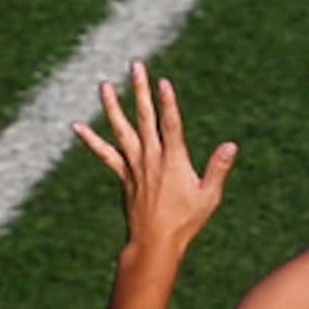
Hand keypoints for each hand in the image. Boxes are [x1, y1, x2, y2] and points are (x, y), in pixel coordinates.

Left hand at [71, 60, 236, 253]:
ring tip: (105, 84)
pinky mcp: (123, 175)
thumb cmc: (185, 222)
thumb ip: (218, 168)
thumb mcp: (208, 197)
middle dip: (141, 90)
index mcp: (173, 160)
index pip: (171, 124)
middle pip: (144, 117)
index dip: (168, 102)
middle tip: (136, 65)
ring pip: (121, 130)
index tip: (163, 82)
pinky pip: (105, 154)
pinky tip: (78, 126)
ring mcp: (134, 166)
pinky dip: (91, 140)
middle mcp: (151, 158)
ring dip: (112, 106)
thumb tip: (231, 146)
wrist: (154, 242)